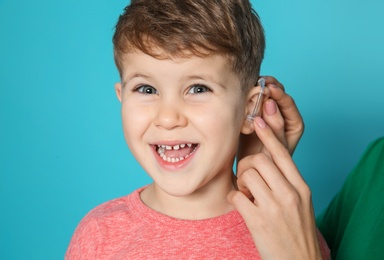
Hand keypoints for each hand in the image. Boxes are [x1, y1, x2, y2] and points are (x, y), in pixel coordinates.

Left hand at [229, 117, 321, 259]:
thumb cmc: (296, 231)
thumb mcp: (300, 203)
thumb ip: (286, 182)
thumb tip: (265, 161)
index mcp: (301, 187)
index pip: (283, 153)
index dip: (268, 134)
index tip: (258, 120)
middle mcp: (290, 194)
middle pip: (260, 159)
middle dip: (247, 164)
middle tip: (247, 179)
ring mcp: (274, 207)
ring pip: (247, 174)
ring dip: (241, 182)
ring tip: (247, 195)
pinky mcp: (258, 221)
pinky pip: (236, 196)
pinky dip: (234, 198)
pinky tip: (241, 206)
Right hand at [237, 76, 303, 159]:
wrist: (249, 170)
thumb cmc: (266, 164)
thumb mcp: (274, 147)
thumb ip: (275, 127)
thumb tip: (270, 103)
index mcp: (293, 123)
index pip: (288, 103)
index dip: (279, 94)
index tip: (269, 89)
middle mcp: (282, 116)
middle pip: (278, 95)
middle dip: (269, 87)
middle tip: (258, 83)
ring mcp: (268, 114)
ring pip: (265, 95)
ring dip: (258, 89)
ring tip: (249, 87)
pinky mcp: (254, 114)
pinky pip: (253, 100)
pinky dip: (249, 95)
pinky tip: (242, 95)